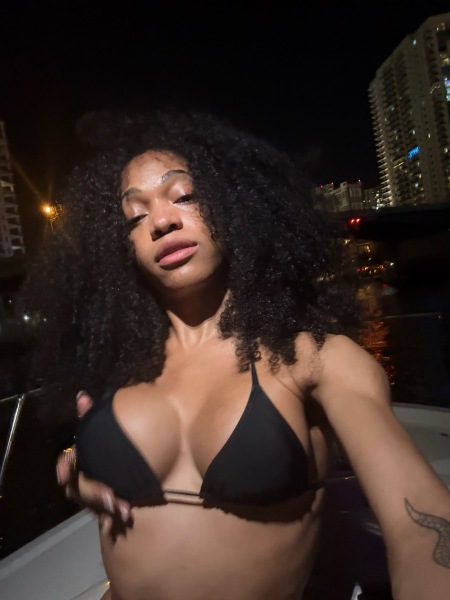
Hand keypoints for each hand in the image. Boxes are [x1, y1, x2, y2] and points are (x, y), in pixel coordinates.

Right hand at [56, 391, 131, 533]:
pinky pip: (104, 516)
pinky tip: (121, 521)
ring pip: (92, 504)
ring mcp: (95, 493)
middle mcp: (86, 476)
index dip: (64, 469)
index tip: (64, 476)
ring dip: (105, 508)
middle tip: (113, 497)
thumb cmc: (119, 440)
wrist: (142, 460)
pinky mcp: (106, 506)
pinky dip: (110, 520)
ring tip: (124, 510)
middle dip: (95, 493)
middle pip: (80, 488)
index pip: (67, 463)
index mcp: (84, 457)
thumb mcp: (108, 426)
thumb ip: (93, 415)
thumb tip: (81, 396)